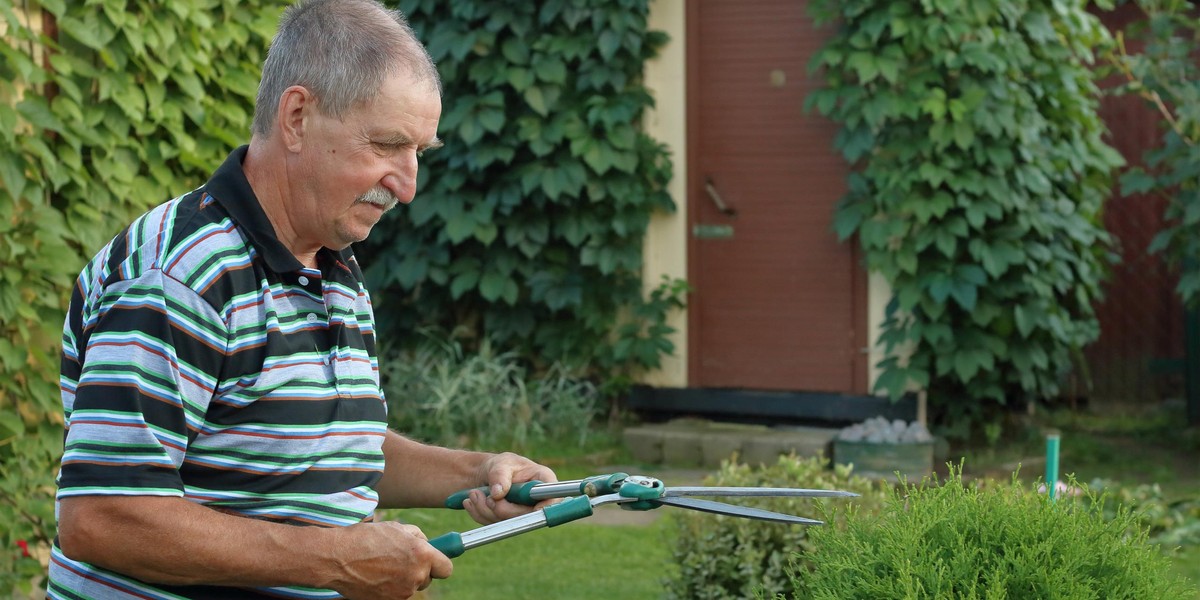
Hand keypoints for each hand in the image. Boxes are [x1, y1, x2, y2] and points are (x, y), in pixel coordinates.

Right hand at [324, 521, 452, 598]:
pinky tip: (376, 576)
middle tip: (400, 559)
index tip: (433, 561)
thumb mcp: (396, 528)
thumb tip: (427, 544)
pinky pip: (397, 594)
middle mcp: (415, 576)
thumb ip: (417, 537)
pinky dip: (390, 587)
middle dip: (418, 570)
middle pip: (427, 579)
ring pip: (411, 587)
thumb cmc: (365, 539)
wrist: (337, 558)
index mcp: (422, 555)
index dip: (440, 563)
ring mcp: (402, 592)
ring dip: (403, 578)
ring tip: (383, 565)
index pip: (446, 569)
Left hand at [461, 452, 556, 523]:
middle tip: (484, 496)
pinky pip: (494, 526)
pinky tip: (473, 501)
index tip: (534, 510)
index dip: (546, 507)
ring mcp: (524, 513)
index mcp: (543, 481)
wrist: (487, 475)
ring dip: (486, 510)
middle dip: (502, 509)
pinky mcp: (510, 522)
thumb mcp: (501, 464)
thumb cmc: (501, 465)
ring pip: (508, 523)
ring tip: (474, 494)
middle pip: (527, 515)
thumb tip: (498, 493)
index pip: (553, 497)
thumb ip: (500, 475)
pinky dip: (480, 514)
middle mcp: (538, 500)